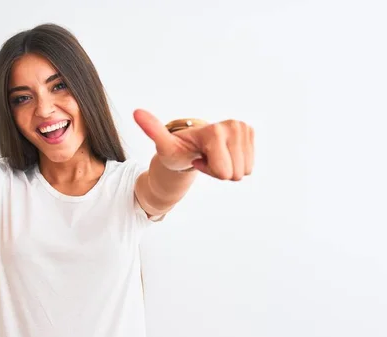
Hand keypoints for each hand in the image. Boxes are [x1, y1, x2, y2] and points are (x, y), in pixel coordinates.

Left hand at [134, 109, 253, 179]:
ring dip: (226, 169)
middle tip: (204, 158)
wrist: (189, 144)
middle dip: (219, 171)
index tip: (196, 158)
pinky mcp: (250, 133)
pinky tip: (220, 155)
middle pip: (235, 173)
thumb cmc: (177, 148)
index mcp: (215, 131)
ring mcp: (244, 128)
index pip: (223, 173)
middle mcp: (234, 126)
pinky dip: (235, 165)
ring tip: (211, 156)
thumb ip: (153, 130)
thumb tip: (136, 112)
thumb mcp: (164, 144)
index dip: (209, 171)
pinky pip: (249, 166)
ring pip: (243, 171)